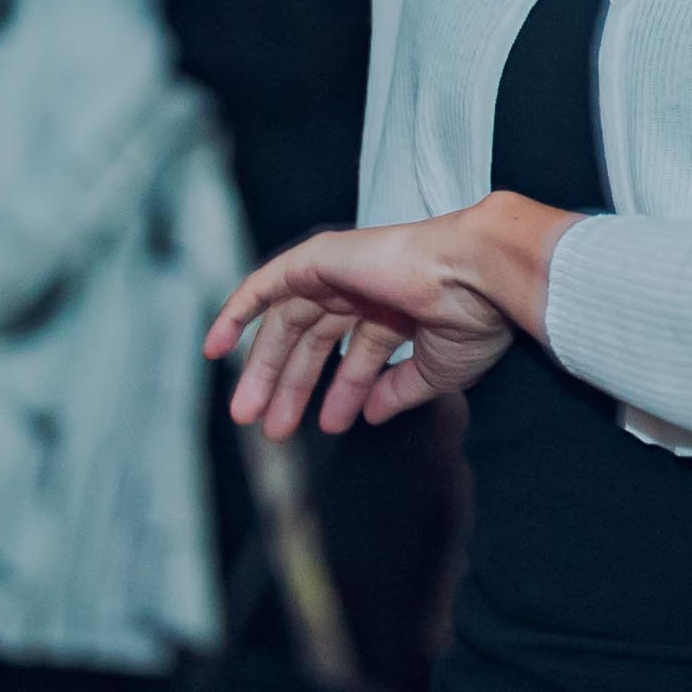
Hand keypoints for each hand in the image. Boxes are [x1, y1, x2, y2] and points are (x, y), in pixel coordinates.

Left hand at [206, 216, 521, 437]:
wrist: (475, 276)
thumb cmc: (470, 318)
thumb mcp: (435, 371)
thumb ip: (398, 390)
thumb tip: (371, 413)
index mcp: (397, 309)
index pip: (357, 353)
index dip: (340, 392)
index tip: (329, 427)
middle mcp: (366, 288)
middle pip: (313, 342)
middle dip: (291, 386)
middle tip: (271, 430)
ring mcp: (341, 273)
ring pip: (287, 324)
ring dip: (264, 370)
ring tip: (247, 417)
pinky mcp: (318, 260)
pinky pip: (266, 285)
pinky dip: (238, 312)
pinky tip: (216, 347)